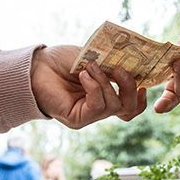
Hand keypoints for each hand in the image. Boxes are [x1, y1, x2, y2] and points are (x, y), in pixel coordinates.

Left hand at [31, 45, 146, 128]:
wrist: (36, 65)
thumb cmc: (62, 60)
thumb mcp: (94, 59)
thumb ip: (112, 66)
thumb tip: (132, 68)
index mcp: (105, 96)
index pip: (129, 108)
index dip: (140, 100)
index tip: (143, 84)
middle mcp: (98, 109)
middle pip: (127, 108)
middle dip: (127, 87)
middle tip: (119, 69)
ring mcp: (88, 116)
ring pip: (112, 106)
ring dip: (105, 82)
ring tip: (90, 67)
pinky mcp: (77, 120)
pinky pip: (97, 106)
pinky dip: (93, 87)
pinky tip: (83, 75)